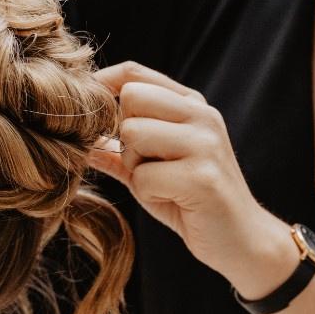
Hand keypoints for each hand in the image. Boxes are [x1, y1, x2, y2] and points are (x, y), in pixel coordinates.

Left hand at [88, 61, 295, 293]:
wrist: (239, 239)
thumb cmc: (190, 202)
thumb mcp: (150, 171)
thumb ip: (117, 152)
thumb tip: (76, 140)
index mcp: (190, 105)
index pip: (135, 73)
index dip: (102, 86)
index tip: (86, 111)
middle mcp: (201, 115)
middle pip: (131, 99)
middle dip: (124, 138)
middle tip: (144, 166)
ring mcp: (204, 142)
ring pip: (134, 135)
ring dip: (136, 168)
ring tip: (162, 184)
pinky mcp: (201, 176)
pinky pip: (143, 177)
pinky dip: (148, 195)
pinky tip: (174, 200)